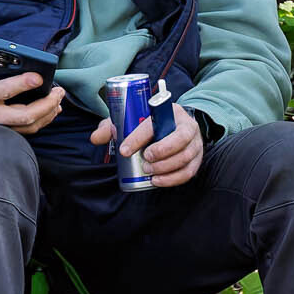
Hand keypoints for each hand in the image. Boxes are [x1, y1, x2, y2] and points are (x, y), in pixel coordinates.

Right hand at [0, 45, 66, 135]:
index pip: (5, 91)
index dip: (23, 83)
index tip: (38, 76)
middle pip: (24, 116)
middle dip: (46, 104)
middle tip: (58, 91)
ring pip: (27, 127)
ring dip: (47, 115)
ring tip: (58, 101)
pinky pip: (24, 131)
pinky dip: (40, 122)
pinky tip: (49, 111)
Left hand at [89, 99, 203, 187]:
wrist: (176, 127)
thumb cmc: (152, 125)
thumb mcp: (132, 120)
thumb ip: (113, 127)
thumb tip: (96, 138)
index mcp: (170, 111)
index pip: (156, 122)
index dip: (139, 137)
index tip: (124, 150)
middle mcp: (187, 125)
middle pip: (179, 139)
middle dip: (160, 152)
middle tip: (143, 161)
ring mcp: (195, 143)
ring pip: (185, 157)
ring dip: (166, 167)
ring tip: (149, 172)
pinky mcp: (196, 159)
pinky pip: (188, 171)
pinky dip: (173, 179)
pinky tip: (157, 181)